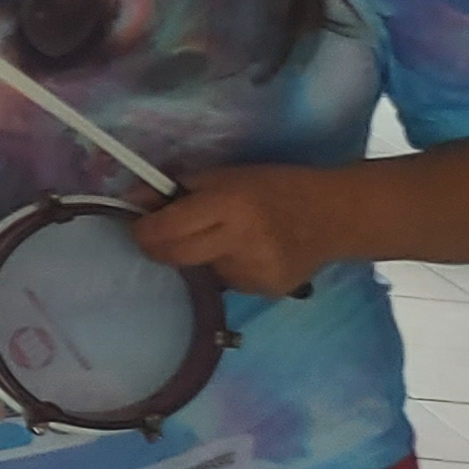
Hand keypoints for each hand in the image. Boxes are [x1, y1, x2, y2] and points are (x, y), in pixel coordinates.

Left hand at [135, 162, 332, 300]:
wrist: (335, 216)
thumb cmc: (275, 187)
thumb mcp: (226, 176)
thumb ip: (178, 189)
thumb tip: (133, 201)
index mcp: (228, 206)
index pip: (165, 231)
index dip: (143, 230)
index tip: (140, 225)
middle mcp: (239, 243)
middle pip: (173, 257)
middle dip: (159, 247)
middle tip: (165, 235)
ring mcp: (254, 272)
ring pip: (201, 271)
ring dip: (201, 257)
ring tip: (228, 238)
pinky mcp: (266, 292)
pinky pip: (228, 283)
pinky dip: (227, 268)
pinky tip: (251, 253)